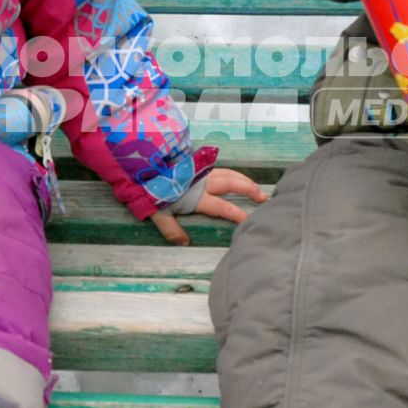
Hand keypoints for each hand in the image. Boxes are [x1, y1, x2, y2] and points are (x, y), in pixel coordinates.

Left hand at [150, 168, 269, 245]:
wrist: (144, 164)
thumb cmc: (152, 190)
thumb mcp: (159, 213)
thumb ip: (172, 229)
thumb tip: (184, 243)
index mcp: (197, 196)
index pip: (222, 207)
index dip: (236, 214)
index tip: (249, 220)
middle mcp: (204, 182)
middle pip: (232, 184)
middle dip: (249, 190)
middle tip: (263, 197)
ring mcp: (202, 171)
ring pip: (229, 173)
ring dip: (244, 179)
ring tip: (255, 186)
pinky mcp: (197, 165)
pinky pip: (221, 168)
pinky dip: (233, 173)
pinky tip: (236, 176)